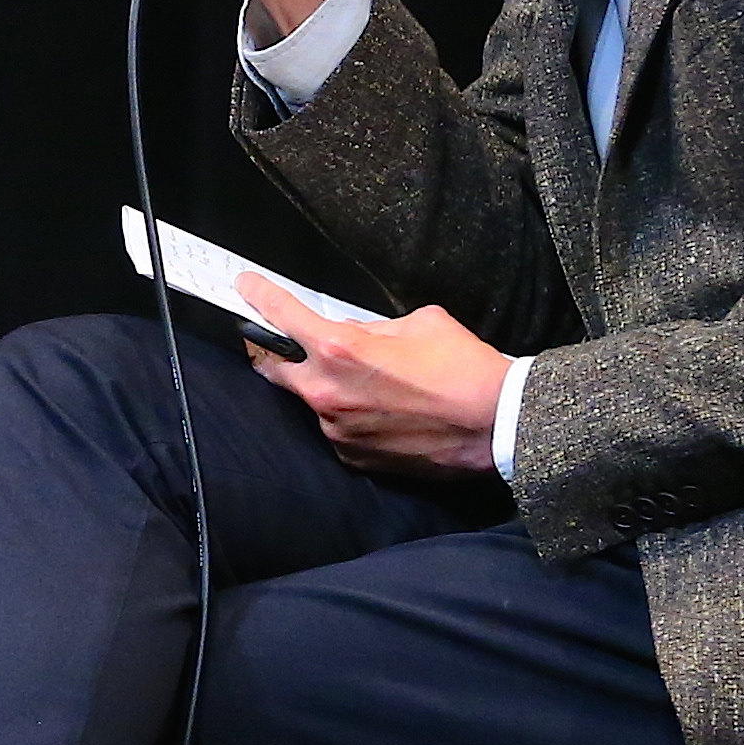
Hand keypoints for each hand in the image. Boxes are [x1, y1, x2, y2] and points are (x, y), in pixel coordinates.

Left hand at [237, 271, 508, 479]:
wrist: (498, 424)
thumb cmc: (464, 367)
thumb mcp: (418, 323)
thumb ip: (372, 327)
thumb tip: (354, 332)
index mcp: (339, 350)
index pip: (282, 316)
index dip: (259, 296)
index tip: (245, 286)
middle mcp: (327, 393)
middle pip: (272, 368)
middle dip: (273, 352)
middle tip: (282, 342)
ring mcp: (337, 430)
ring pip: (312, 401)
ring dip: (326, 388)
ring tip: (367, 383)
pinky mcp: (355, 458)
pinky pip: (338, 429)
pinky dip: (350, 416)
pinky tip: (382, 411)